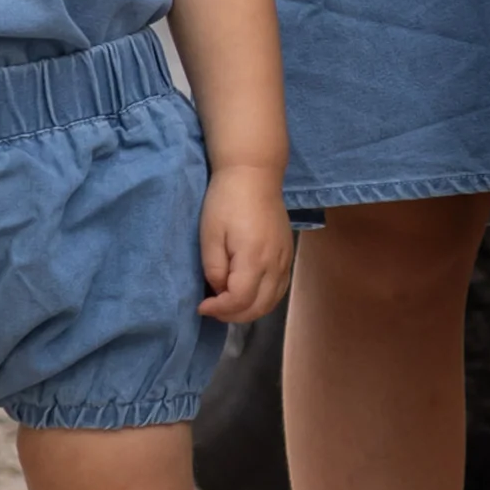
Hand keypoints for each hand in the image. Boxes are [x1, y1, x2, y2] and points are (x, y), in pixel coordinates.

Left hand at [200, 169, 292, 323]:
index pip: (240, 300)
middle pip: (259, 307)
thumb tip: (220, 290)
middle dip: (233, 315)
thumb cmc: (226, 201)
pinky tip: (248, 295)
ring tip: (227, 305)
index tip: (201, 305)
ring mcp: (285, 260)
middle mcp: (275, 264)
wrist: (254, 174)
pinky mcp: (288, 255)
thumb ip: (214, 269)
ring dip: (249, 311)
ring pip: (272, 301)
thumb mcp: (210, 235)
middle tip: (212, 308)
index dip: (219, 309)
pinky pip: (279, 289)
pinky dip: (264, 300)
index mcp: (254, 258)